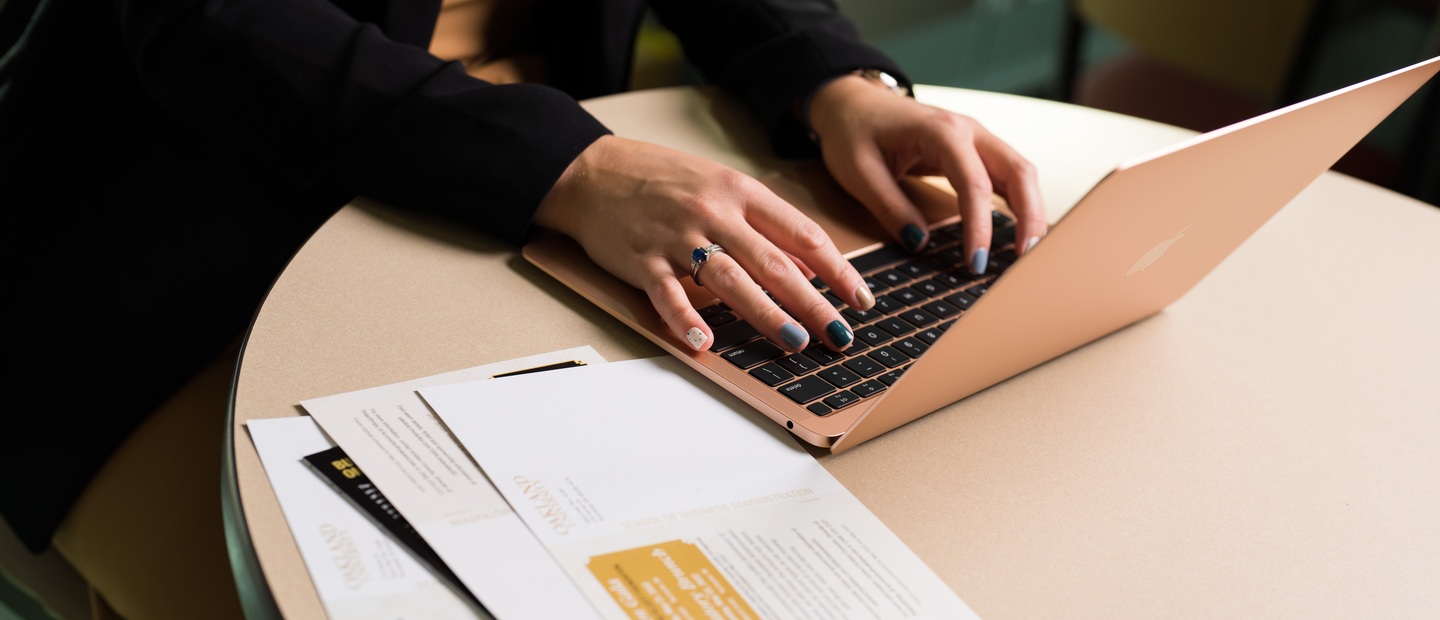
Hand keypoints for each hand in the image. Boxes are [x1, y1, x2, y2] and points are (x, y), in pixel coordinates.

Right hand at [533, 135, 875, 352]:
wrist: (591, 169)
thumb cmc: (660, 180)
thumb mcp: (719, 186)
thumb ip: (762, 223)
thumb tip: (807, 267)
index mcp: (739, 191)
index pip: (801, 233)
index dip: (837, 270)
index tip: (860, 300)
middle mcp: (713, 212)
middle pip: (774, 263)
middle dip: (813, 303)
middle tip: (839, 335)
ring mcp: (676, 236)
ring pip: (730, 280)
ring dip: (766, 315)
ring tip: (795, 343)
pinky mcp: (641, 260)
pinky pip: (667, 295)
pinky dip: (685, 321)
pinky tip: (704, 345)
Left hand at [807, 75, 1046, 274]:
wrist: (852, 102)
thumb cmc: (853, 132)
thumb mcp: (859, 172)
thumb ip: (890, 208)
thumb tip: (920, 243)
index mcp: (940, 131)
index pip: (974, 184)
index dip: (980, 227)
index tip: (976, 263)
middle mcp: (968, 130)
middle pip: (1018, 171)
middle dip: (1029, 217)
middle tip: (1025, 259)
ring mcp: (976, 138)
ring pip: (1020, 173)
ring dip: (1030, 212)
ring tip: (1026, 253)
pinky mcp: (974, 151)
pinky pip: (1007, 177)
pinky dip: (1018, 203)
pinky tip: (1018, 233)